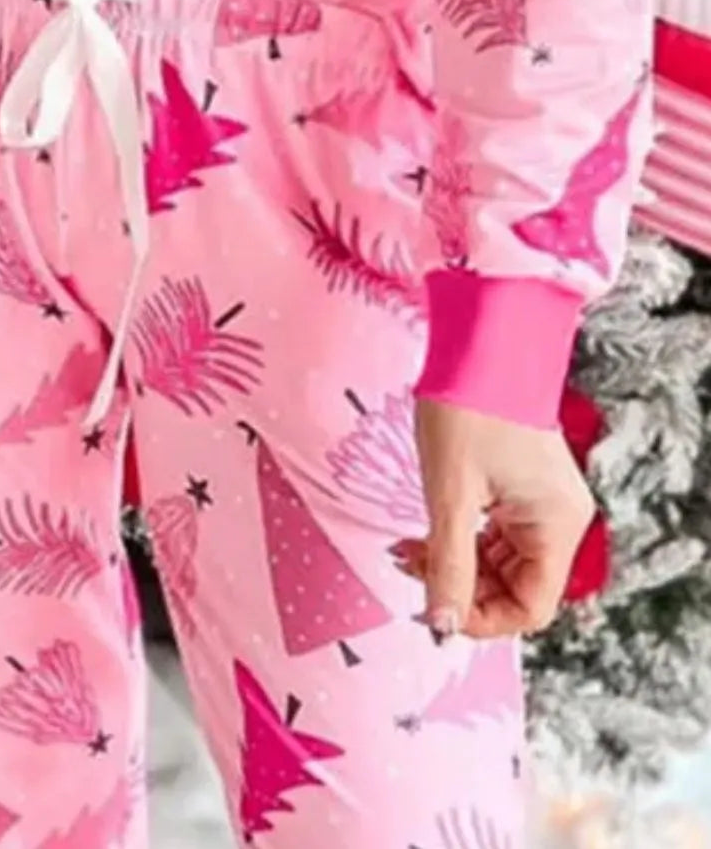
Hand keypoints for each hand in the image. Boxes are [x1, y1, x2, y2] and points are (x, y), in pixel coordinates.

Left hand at [394, 399, 594, 641]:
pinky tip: (427, 530)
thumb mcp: (450, 495)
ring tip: (409, 546)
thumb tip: (441, 627)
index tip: (435, 609)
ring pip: (502, 562)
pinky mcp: (523, 485)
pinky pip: (497, 534)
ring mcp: (542, 501)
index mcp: (556, 526)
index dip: (482, 619)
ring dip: (457, 563)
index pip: (532, 608)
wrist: (481, 342)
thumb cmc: (468, 409)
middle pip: (516, 586)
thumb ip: (448, 565)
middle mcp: (560, 519)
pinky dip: (463, 539)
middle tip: (409, 564)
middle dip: (462, 587)